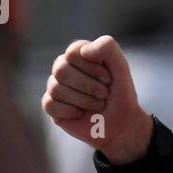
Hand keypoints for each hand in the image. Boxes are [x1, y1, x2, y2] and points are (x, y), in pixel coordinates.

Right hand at [42, 35, 152, 163]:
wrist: (121, 124)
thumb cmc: (120, 94)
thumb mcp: (121, 68)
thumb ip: (108, 48)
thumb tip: (84, 51)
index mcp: (78, 55)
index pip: (73, 52)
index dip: (92, 67)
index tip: (108, 79)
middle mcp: (63, 68)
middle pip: (61, 70)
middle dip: (88, 85)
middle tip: (104, 94)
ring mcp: (55, 87)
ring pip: (56, 88)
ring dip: (84, 100)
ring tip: (98, 105)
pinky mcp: (51, 106)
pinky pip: (50, 104)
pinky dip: (71, 111)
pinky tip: (82, 114)